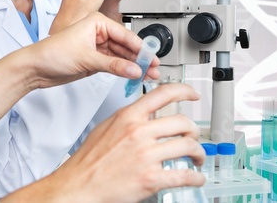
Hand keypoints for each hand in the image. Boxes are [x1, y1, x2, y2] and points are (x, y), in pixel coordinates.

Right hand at [2, 83, 204, 202]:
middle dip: (194, 131)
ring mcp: (146, 155)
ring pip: (188, 146)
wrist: (78, 185)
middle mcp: (139, 132)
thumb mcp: (108, 126)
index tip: (193, 95)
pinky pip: (183, 175)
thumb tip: (148, 113)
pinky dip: (195, 177)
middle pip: (182, 122)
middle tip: (193, 137)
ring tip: (197, 157)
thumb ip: (130, 118)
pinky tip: (195, 177)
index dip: (184, 91)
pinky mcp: (150, 178)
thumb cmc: (89, 160)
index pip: (163, 94)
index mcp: (129, 116)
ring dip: (198, 153)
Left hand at [31, 12, 158, 88]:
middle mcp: (98, 33)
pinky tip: (134, 75)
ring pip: (122, 57)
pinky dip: (124, 71)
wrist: (34, 68)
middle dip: (140, 58)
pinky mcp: (95, 60)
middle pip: (126, 46)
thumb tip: (134, 69)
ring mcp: (97, 47)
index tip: (152, 58)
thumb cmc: (51, 53)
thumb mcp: (87, 59)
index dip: (140, 48)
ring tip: (149, 74)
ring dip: (134, 66)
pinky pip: (114, 65)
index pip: (125, 34)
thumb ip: (114, 66)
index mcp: (97, 22)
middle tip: (154, 68)